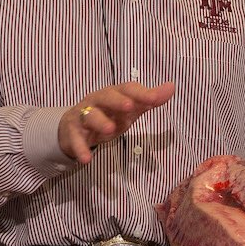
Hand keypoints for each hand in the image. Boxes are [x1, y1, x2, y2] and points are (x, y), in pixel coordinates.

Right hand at [59, 81, 175, 164]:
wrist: (72, 127)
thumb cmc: (106, 115)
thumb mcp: (128, 110)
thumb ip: (149, 100)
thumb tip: (171, 86)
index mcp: (112, 94)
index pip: (126, 88)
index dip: (140, 93)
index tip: (154, 99)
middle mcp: (96, 101)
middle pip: (106, 97)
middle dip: (117, 101)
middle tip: (130, 107)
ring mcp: (83, 116)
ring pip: (90, 116)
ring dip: (100, 122)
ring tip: (111, 130)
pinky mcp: (73, 133)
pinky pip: (76, 140)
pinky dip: (80, 148)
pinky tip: (87, 158)